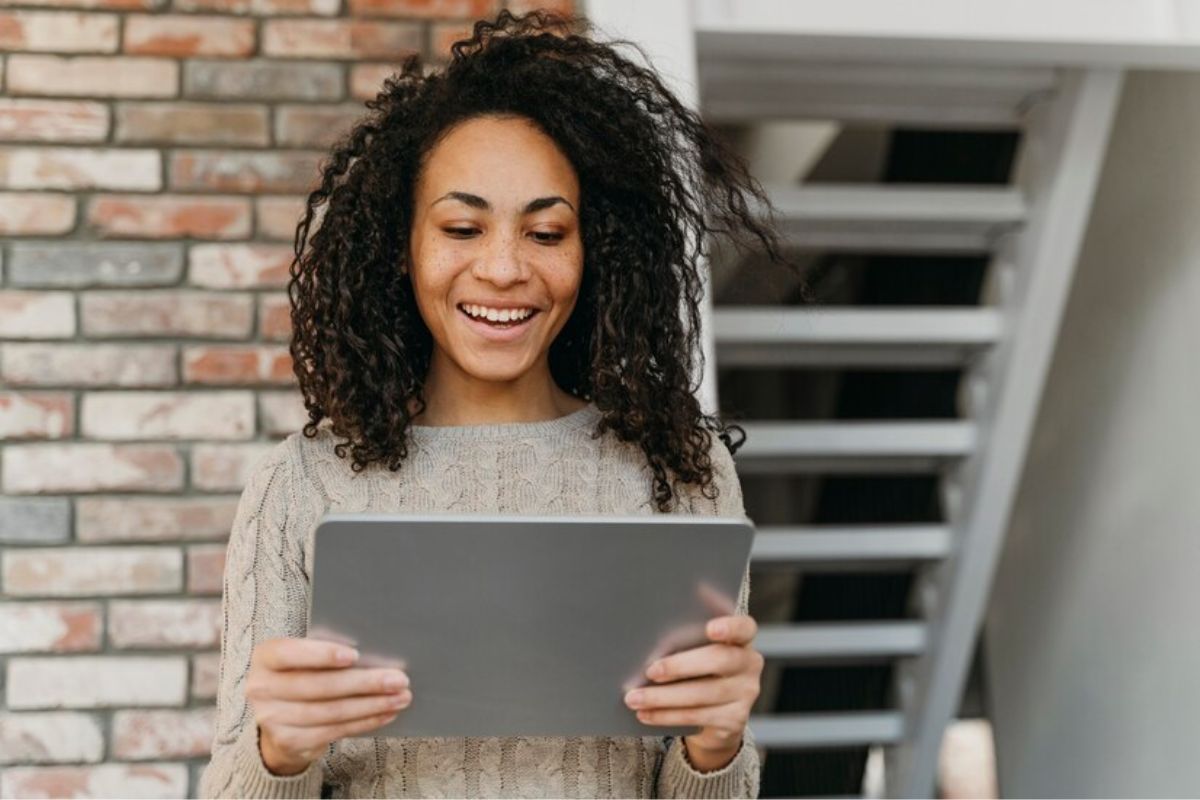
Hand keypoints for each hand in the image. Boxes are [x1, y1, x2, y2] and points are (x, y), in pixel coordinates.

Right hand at [246, 638, 411, 775]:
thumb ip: (327, 652)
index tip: (354, 655)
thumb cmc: (303, 672)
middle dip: (364, 682)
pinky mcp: (289, 741)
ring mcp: (272, 719)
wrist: (279, 716)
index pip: (290, 653)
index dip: (322, 654)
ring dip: (372, 705)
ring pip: (331, 711)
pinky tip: (386, 714)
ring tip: (400, 697)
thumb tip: (376, 652)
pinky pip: (333, 731)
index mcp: (265, 657)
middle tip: (399, 679)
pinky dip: (365, 722)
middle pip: (319, 686)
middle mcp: (261, 688)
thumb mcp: (304, 657)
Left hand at [623, 614, 762, 770]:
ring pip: (701, 694)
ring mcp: (745, 694)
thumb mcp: (698, 648)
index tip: (710, 628)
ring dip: (663, 697)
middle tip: (650, 671)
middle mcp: (749, 664)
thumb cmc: (700, 669)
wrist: (716, 715)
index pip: (744, 628)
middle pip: (718, 660)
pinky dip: (666, 715)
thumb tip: (651, 629)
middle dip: (680, 666)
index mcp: (742, 639)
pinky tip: (646, 713)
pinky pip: (696, 717)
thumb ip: (687, 634)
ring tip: (634, 698)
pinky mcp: (734, 720)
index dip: (729, 627)